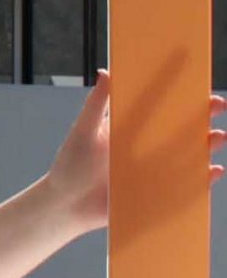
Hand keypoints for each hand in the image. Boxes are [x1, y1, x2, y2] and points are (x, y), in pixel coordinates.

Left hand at [42, 69, 226, 239]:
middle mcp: (146, 147)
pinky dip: (203, 178)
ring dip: (208, 145)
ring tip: (218, 136)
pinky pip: (186, 185)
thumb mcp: (83, 131)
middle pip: (179, 129)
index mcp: (129, 128)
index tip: (197, 81)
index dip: (178, 94)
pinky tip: (214, 170)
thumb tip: (107, 72)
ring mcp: (154, 170)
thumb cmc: (71, 165)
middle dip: (202, 116)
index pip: (159, 107)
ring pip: (188, 155)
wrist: (67, 205)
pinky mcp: (157, 193)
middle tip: (218, 104)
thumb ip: (96, 105)